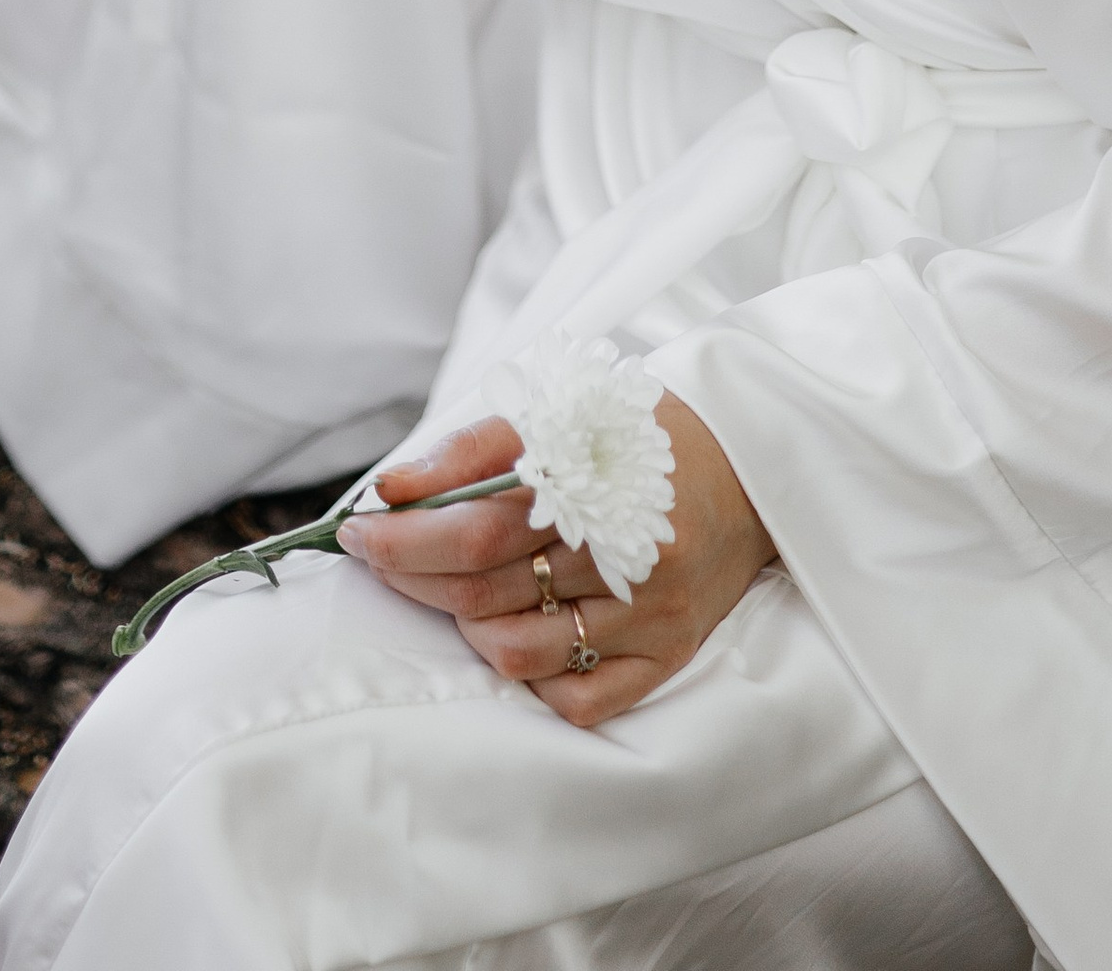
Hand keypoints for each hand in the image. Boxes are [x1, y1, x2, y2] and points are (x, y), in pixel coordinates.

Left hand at [341, 389, 773, 724]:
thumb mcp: (565, 412)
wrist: (755, 463)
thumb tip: (392, 490)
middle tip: (378, 552)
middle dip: (410, 573)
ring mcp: (650, 614)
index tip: (356, 527)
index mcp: (602, 481)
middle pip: (484, 587)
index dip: (403, 535)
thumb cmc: (644, 432)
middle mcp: (629, 553)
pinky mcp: (666, 656)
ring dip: (463, 620)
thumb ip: (474, 450)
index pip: (475, 526)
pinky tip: (520, 629)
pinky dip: (528, 674)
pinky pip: (573, 699)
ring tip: (457, 585)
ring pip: (515, 649)